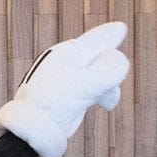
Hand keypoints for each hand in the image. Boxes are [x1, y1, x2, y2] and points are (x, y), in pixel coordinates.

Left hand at [0, 21, 129, 156]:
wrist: (35, 129)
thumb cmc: (54, 103)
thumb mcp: (85, 83)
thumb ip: (108, 70)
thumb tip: (121, 61)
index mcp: (67, 52)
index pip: (95, 39)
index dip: (110, 34)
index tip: (121, 28)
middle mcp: (68, 63)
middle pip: (100, 58)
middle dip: (111, 68)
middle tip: (114, 78)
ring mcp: (69, 80)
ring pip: (99, 75)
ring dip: (109, 85)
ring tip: (108, 102)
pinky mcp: (71, 97)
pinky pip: (93, 89)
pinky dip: (102, 94)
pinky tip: (106, 104)